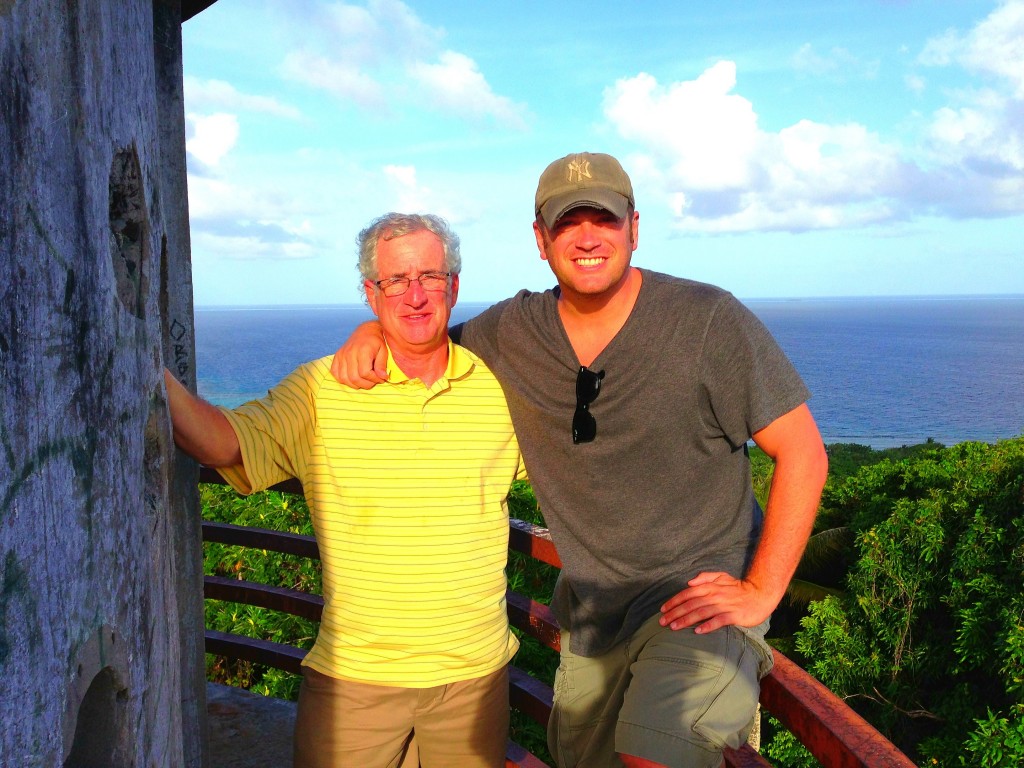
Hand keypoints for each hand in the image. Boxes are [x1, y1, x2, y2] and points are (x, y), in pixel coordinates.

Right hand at [329, 321, 388, 388]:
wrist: (366, 330)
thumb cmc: (377, 341)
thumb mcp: (384, 351)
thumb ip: (382, 365)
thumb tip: (382, 377)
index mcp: (362, 350)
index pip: (365, 373)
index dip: (374, 379)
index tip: (381, 378)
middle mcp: (349, 352)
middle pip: (354, 378)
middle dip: (366, 384)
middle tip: (373, 381)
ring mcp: (341, 355)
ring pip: (344, 378)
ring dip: (355, 384)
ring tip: (364, 380)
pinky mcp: (337, 356)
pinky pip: (335, 373)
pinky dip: (343, 379)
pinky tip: (353, 377)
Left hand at [659, 572, 776, 634]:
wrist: (761, 594)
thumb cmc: (738, 588)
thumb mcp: (722, 576)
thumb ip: (705, 577)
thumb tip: (689, 581)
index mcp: (710, 586)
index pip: (688, 593)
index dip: (674, 601)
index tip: (662, 609)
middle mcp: (715, 595)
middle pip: (691, 604)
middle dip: (675, 613)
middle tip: (662, 622)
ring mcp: (725, 605)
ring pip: (702, 612)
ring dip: (686, 620)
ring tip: (674, 627)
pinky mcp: (735, 615)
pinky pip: (719, 621)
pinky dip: (708, 626)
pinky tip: (698, 631)